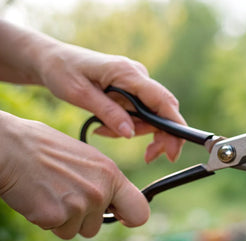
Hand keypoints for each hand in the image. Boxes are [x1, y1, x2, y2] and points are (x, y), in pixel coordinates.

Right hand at [0, 112, 149, 238]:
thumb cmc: (44, 147)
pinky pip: (56, 230)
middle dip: (84, 220)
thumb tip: (112, 198)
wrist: (9, 147)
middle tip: (68, 199)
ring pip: (76, 230)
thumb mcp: (86, 158)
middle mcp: (100, 191)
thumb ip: (103, 179)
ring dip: (64, 219)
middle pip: (98, 226)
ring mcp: (79, 205)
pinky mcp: (55, 216)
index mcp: (111, 174)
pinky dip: (46, 219)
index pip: (140, 210)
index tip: (118, 216)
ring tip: (51, 192)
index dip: (129, 218)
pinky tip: (39, 197)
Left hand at [36, 43, 185, 162]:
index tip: (173, 151)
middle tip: (148, 157)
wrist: (51, 58)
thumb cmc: (62, 71)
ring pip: (151, 114)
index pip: (163, 101)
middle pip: (163, 110)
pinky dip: (128, 124)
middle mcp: (138, 75)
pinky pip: (140, 111)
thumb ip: (108, 113)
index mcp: (128, 73)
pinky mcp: (132, 87)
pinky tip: (104, 127)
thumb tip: (131, 133)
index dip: (174, 127)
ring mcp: (137, 81)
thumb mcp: (79, 94)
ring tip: (103, 132)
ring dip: (136, 131)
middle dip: (160, 136)